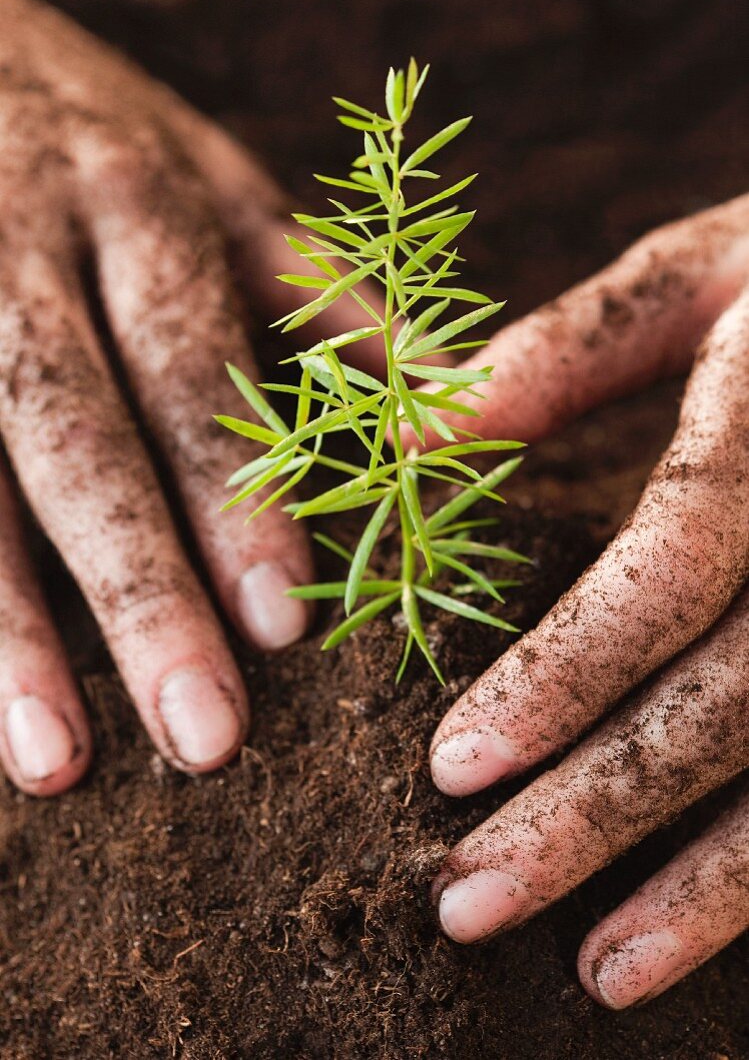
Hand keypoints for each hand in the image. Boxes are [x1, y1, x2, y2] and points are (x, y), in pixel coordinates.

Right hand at [0, 0, 372, 794]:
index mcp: (138, 210)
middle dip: (137, 592)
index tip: (285, 625)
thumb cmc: (106, 142)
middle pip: (76, 438)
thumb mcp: (219, 185)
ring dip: (5, 633)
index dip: (236, 497)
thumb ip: (321, 295)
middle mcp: (21, 253)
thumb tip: (445, 406)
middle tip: (203, 737)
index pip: (194, 367)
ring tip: (53, 762)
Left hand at [405, 196, 748, 1006]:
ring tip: (593, 973)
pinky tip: (703, 929)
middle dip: (598, 816)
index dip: (566, 673)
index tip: (450, 769)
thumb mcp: (710, 268)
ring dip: (705, 890)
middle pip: (730, 702)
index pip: (674, 565)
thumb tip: (414, 439)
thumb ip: (569, 347)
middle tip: (468, 904)